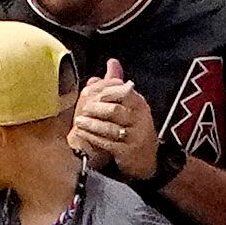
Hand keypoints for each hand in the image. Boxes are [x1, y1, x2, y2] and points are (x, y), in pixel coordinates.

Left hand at [70, 57, 160, 178]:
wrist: (146, 161)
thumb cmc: (135, 130)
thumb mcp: (132, 107)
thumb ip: (119, 86)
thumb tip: (111, 62)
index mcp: (140, 105)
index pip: (124, 92)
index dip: (106, 91)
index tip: (92, 90)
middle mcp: (140, 120)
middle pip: (115, 110)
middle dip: (96, 108)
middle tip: (83, 106)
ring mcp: (135, 137)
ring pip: (110, 127)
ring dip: (91, 124)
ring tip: (78, 121)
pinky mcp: (127, 152)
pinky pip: (107, 143)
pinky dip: (93, 138)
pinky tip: (83, 134)